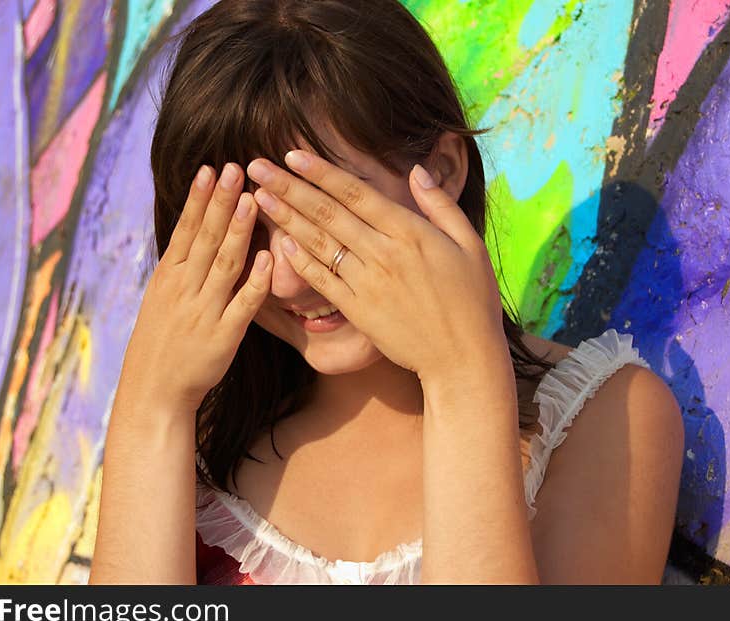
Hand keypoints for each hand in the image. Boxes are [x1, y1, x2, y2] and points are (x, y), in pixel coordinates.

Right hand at [118, 163, 271, 413]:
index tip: (211, 169)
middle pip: (204, 238)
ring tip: (253, 200)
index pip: (185, 230)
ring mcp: (203, 311)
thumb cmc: (162, 342)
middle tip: (236, 169)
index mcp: (168, 277)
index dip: (199, 199)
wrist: (154, 391)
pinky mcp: (223, 336)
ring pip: (224, 264)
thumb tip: (197, 231)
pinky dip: (256, 281)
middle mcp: (183, 289)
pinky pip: (243, 304)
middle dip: (221, 202)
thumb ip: (182, 267)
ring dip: (239, 231)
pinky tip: (269, 257)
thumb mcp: (162, 298)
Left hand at [246, 151, 508, 381]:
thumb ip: (441, 205)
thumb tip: (416, 170)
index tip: (293, 154)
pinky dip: (301, 262)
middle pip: (328, 212)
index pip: (356, 194)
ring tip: (258, 198)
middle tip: (257, 166)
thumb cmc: (473, 301)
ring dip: (286, 218)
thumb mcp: (470, 244)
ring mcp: (368, 283)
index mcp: (411, 232)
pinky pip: (323, 281)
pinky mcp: (358, 311)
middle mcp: (384, 253)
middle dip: (289, 186)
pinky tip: (279, 243)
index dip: (321, 172)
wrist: (463, 357)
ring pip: (319, 243)